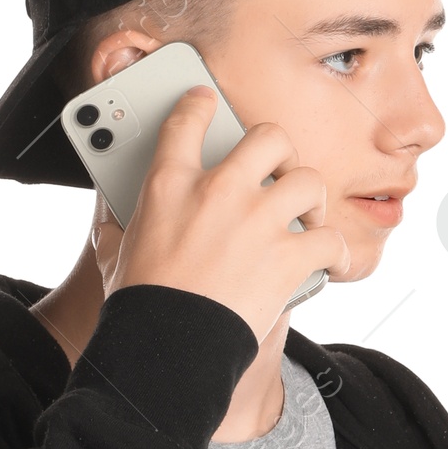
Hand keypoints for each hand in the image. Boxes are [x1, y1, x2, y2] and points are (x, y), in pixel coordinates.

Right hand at [91, 86, 350, 344]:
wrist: (167, 348)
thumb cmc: (140, 304)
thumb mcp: (115, 249)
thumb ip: (117, 218)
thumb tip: (111, 207)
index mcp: (170, 184)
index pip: (186, 120)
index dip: (199, 104)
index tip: (207, 101)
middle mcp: (219, 191)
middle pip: (268, 137)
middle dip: (278, 151)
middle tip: (277, 170)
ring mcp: (258, 222)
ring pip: (308, 180)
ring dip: (311, 199)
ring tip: (306, 217)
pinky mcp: (288, 257)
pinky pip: (330, 240)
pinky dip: (336, 253)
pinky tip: (332, 261)